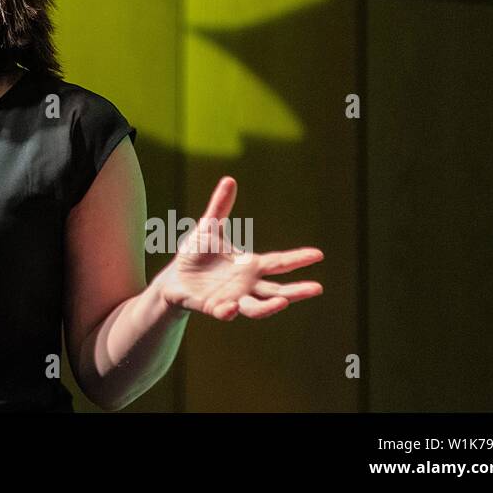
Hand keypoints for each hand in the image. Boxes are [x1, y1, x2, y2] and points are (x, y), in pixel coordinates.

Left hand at [156, 176, 323, 320]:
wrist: (174, 278)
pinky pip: (223, 313)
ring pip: (256, 308)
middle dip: (297, 290)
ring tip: (283, 302)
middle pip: (277, 290)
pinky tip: (231, 308)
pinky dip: (228, 312)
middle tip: (317, 288)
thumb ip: (220, 207)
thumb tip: (229, 179)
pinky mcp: (213, 308)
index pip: (279, 263)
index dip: (298, 258)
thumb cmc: (196, 254)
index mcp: (250, 266)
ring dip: (270, 307)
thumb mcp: (209, 228)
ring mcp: (232, 299)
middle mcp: (247, 286)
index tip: (319, 254)